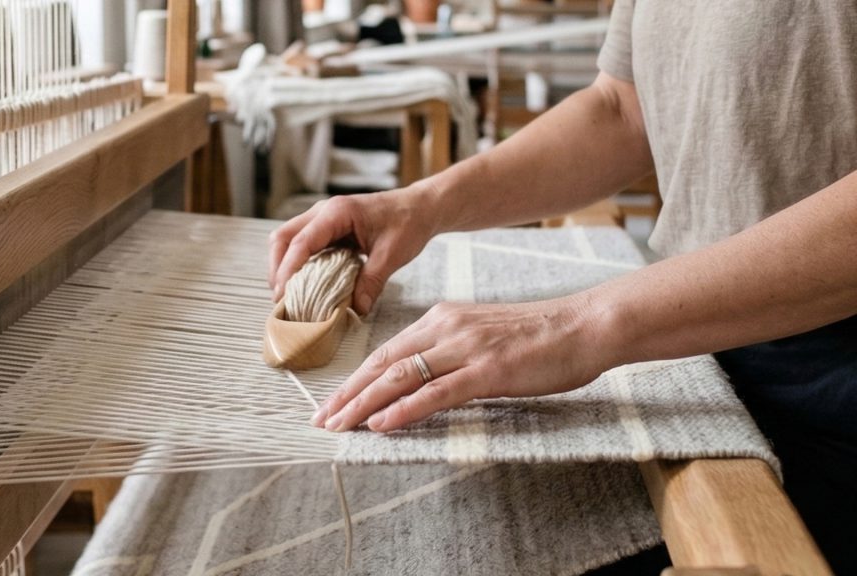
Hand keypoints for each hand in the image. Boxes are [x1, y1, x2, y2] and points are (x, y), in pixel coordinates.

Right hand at [268, 186, 441, 314]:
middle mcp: (324, 212)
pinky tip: (304, 284)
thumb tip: (356, 310)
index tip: (283, 295)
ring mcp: (323, 219)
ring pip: (288, 240)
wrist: (420, 207)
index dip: (288, 270)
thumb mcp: (393, 254)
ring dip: (284, 266)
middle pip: (283, 238)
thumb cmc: (408, 222)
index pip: (301, 242)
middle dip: (277, 268)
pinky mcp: (328, 228)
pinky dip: (297, 264)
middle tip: (281, 298)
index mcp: (337, 213)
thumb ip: (372, 281)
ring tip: (288, 294)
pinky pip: (303, 245)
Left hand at [311, 298, 606, 431]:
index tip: (333, 402)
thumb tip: (423, 380)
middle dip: (348, 394)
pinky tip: (381, 424)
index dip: (355, 379)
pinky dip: (404, 409)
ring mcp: (466, 348)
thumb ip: (451, 353)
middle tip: (322, 420)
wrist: (584, 325)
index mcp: (443, 319)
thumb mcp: (483, 337)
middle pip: (383, 364)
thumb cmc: (539, 337)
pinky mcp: (488, 370)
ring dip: (364, 404)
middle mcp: (446, 328)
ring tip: (340, 427)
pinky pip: (436, 392)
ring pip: (401, 377)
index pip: (386, 352)